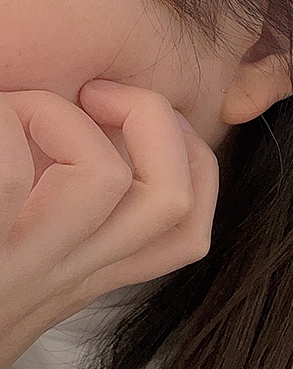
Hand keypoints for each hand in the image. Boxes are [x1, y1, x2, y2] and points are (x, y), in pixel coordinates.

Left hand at [0, 81, 218, 368]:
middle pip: (169, 199)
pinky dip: (2, 122)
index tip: (154, 124)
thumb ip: (73, 219)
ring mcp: (23, 266)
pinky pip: (10, 172)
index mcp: (85, 271)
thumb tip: (108, 132)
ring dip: (60, 117)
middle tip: (97, 94)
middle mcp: (65, 274)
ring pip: (103, 180)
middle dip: (153, 119)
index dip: (197, 165)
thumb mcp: (26, 266)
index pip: (186, 232)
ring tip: (19, 109)